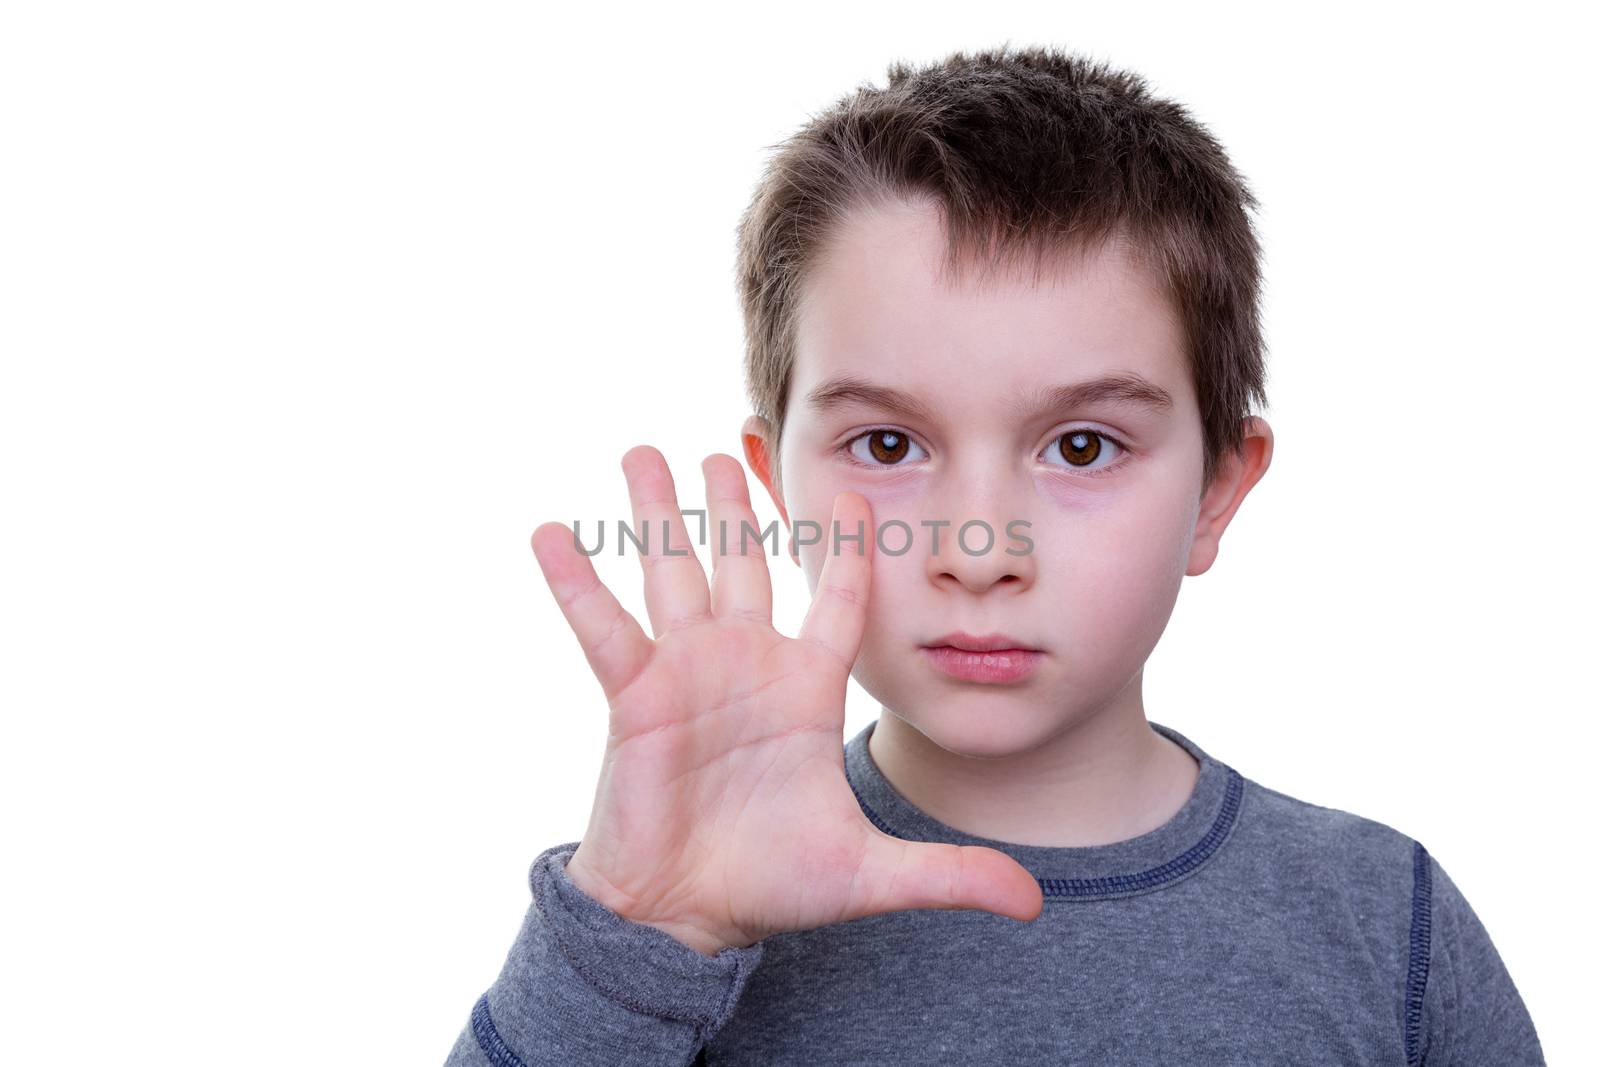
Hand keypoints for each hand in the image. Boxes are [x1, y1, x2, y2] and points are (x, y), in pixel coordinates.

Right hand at [529, 445, 1042, 955]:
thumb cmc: (773, 884)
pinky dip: (577, 583)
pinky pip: (603, 628)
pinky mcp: (633, 696)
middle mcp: (746, 663)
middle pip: (743, 565)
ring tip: (643, 450)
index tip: (857, 494)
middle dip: (734, 506)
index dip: (851, 553)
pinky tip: (551, 532)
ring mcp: (685, 673)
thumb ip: (947, 875)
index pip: (837, 602)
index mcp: (805, 686)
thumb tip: (1033, 905)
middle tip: (731, 442)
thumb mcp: (870, 874)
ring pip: (673, 573)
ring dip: (657, 513)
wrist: (687, 916)